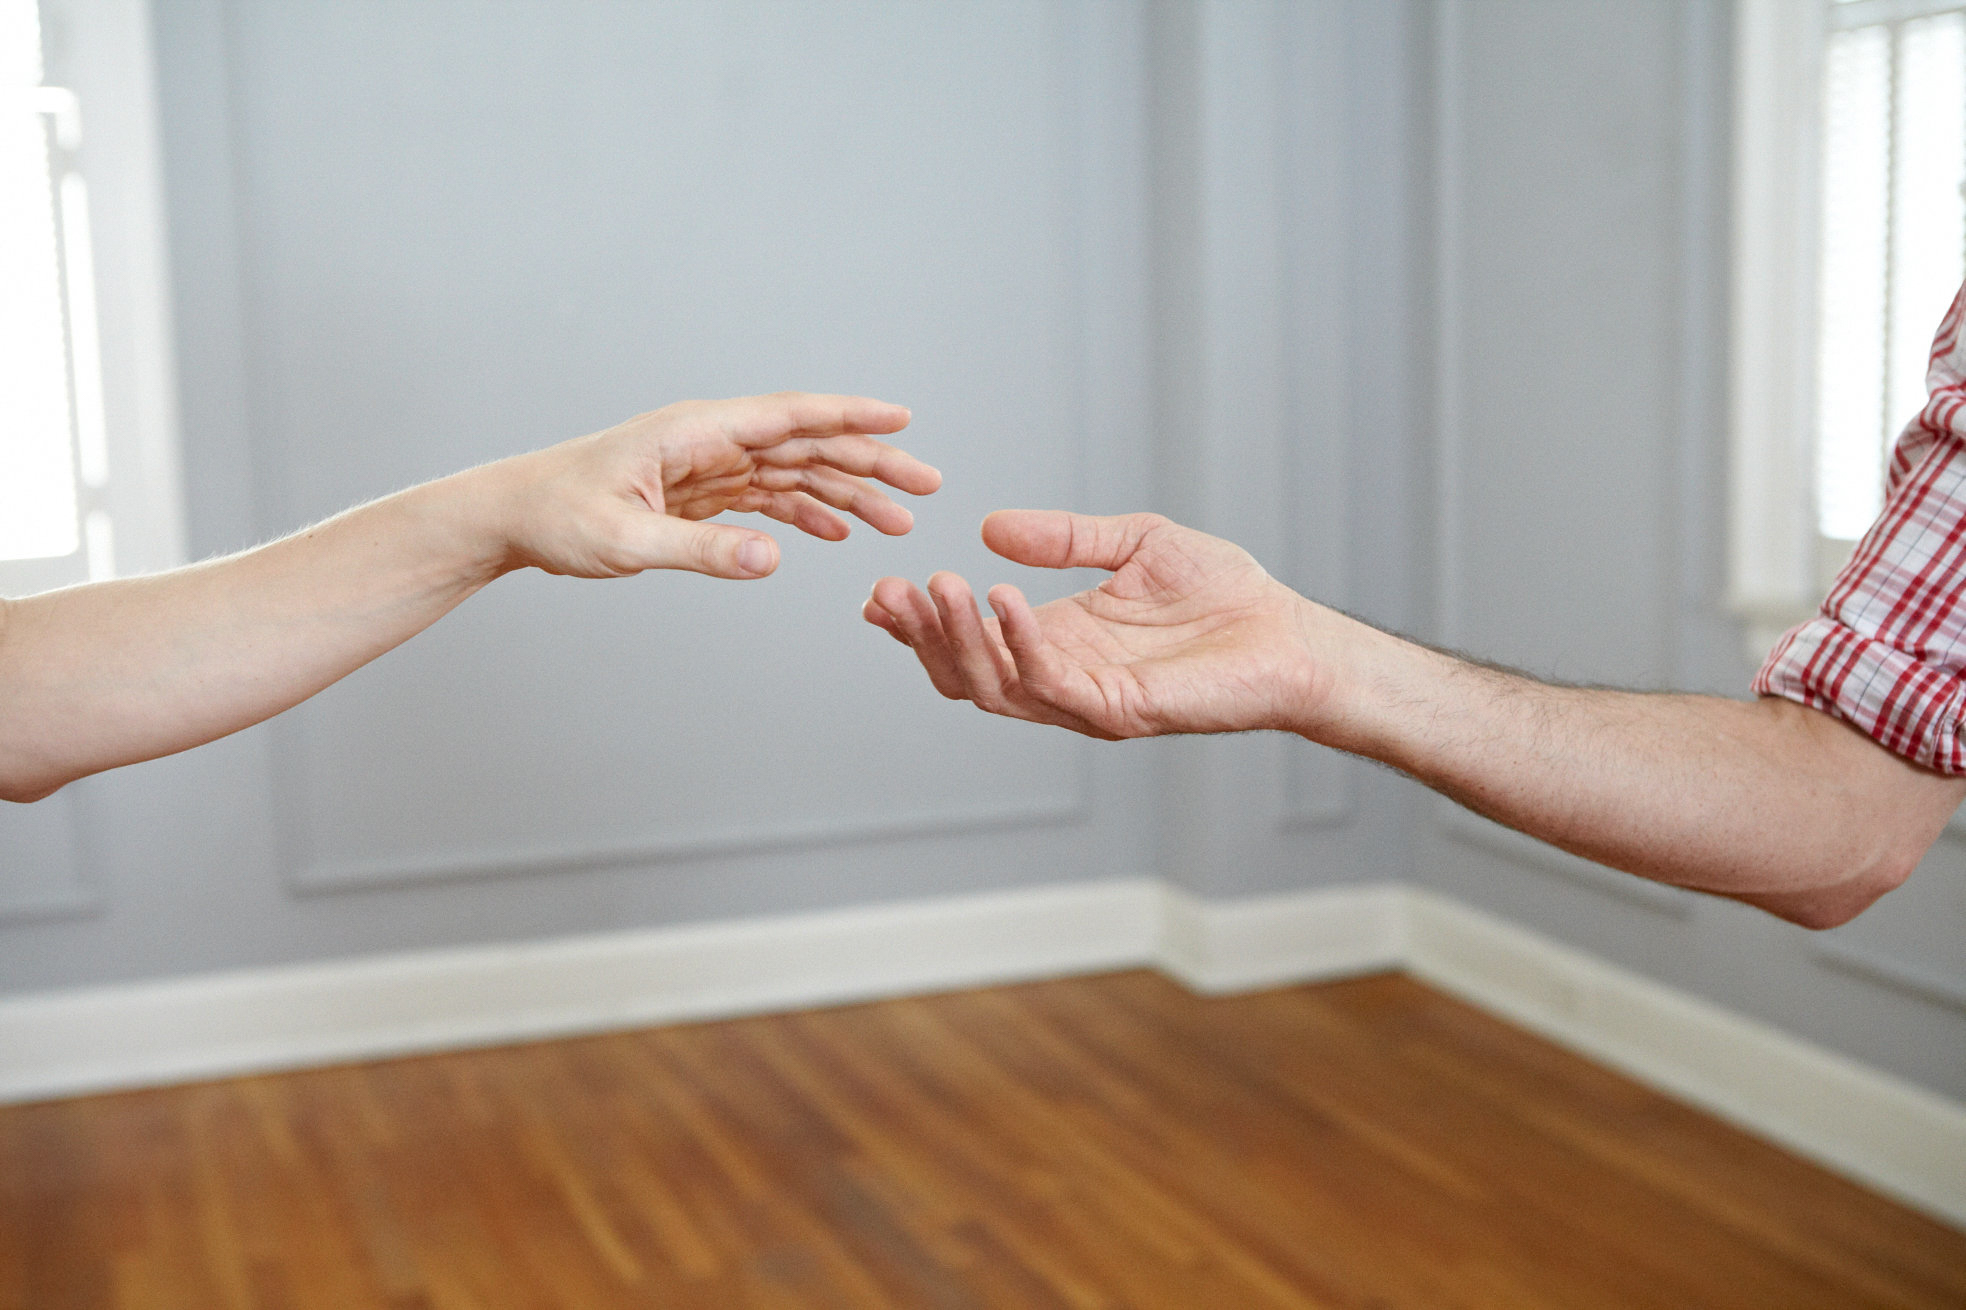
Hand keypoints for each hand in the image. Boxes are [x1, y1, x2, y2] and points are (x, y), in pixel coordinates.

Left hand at [486, 392, 939, 579]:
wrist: (510, 518)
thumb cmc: (555, 517)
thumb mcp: (626, 543)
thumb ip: (702, 550)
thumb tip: (774, 557)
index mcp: (693, 431)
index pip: (788, 417)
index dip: (849, 417)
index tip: (902, 420)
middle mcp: (707, 439)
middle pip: (806, 443)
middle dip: (869, 463)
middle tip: (927, 488)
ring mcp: (705, 464)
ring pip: (793, 471)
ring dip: (846, 493)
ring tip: (898, 522)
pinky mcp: (698, 491)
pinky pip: (766, 496)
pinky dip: (805, 513)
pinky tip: (837, 534)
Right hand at [863, 510, 1326, 737]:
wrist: (1289, 631)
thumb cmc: (1223, 595)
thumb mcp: (1131, 542)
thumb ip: (1063, 537)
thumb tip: (990, 528)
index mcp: (1056, 639)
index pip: (969, 643)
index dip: (919, 623)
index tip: (879, 591)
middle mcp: (1062, 676)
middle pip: (964, 673)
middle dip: (920, 635)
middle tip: (892, 590)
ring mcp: (1086, 699)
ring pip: (995, 688)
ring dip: (956, 640)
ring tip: (938, 587)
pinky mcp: (1119, 710)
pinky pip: (1052, 684)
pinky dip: (1019, 643)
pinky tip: (1001, 599)